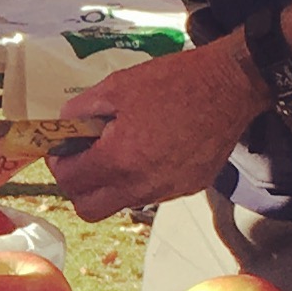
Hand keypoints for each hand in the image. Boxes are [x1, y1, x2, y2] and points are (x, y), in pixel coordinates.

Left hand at [49, 34, 262, 222]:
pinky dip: (140, 180)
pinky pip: (151, 194)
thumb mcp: (117, 86)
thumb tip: (63, 127)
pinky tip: (149, 151)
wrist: (231, 85)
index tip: (64, 149)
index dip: (60, 164)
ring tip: (120, 150)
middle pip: (90, 208)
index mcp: (119, 159)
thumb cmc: (174, 81)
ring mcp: (167, 190)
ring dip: (110, 184)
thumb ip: (80, 111)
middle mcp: (141, 185)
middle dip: (79, 186)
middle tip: (84, 160)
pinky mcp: (188, 188)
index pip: (70, 181)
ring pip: (120, 203)